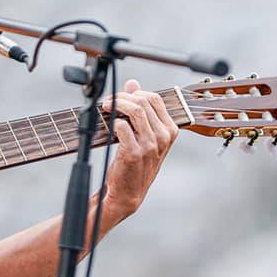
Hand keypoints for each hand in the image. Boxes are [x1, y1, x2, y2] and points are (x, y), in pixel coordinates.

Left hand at [100, 79, 178, 219]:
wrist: (128, 192)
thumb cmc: (135, 162)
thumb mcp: (144, 135)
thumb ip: (141, 109)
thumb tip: (133, 83)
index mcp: (170, 130)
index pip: (155, 98)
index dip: (134, 92)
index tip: (120, 96)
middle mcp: (163, 137)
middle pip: (143, 101)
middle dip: (122, 96)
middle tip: (108, 101)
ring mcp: (150, 145)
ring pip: (134, 110)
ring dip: (116, 105)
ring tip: (106, 108)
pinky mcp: (134, 153)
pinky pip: (122, 126)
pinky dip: (113, 122)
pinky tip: (109, 125)